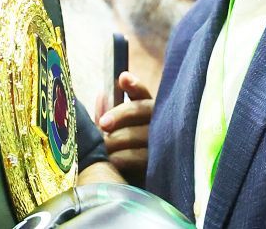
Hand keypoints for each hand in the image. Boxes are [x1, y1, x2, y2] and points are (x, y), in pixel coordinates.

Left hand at [96, 71, 153, 186]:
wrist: (133, 187)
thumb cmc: (121, 153)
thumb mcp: (113, 133)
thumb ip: (108, 115)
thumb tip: (101, 96)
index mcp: (146, 111)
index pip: (142, 94)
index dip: (134, 85)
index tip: (123, 78)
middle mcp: (159, 123)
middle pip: (141, 110)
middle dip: (120, 115)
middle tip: (103, 124)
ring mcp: (164, 143)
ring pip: (143, 134)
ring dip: (120, 140)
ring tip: (105, 147)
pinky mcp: (163, 165)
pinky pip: (144, 158)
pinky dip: (126, 158)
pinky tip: (115, 160)